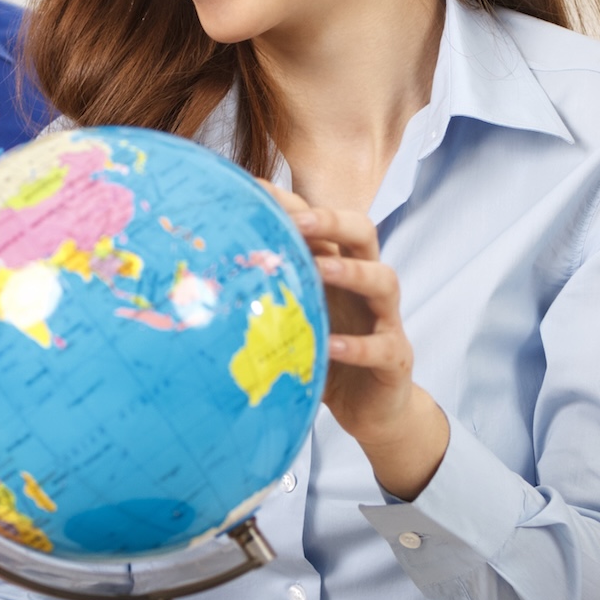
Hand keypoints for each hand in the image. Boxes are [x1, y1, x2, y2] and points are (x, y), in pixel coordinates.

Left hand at [267, 186, 446, 499]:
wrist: (371, 408)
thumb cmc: (327, 354)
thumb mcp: (296, 321)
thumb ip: (269, 297)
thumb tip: (205, 280)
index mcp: (340, 268)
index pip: (324, 224)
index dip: (296, 206)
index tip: (258, 190)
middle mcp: (366, 286)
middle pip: (363, 234)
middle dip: (333, 220)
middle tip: (301, 221)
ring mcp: (385, 319)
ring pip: (384, 280)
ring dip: (353, 271)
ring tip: (324, 269)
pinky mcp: (395, 358)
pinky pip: (382, 346)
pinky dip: (357, 345)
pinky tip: (332, 347)